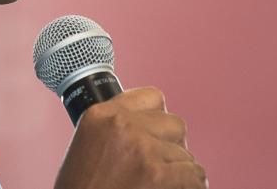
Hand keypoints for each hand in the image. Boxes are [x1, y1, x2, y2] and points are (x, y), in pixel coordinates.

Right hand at [54, 87, 206, 188]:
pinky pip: (194, 174)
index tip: (157, 136)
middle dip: (172, 146)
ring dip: (179, 170)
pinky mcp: (156, 174)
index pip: (151, 97)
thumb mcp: (88, 145)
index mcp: (101, 114)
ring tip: (164, 183)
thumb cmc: (82, 187)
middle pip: (174, 124)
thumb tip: (150, 129)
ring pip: (185, 153)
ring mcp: (141, 147)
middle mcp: (121, 124)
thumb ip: (115, 129)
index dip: (158, 120)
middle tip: (161, 165)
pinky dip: (192, 186)